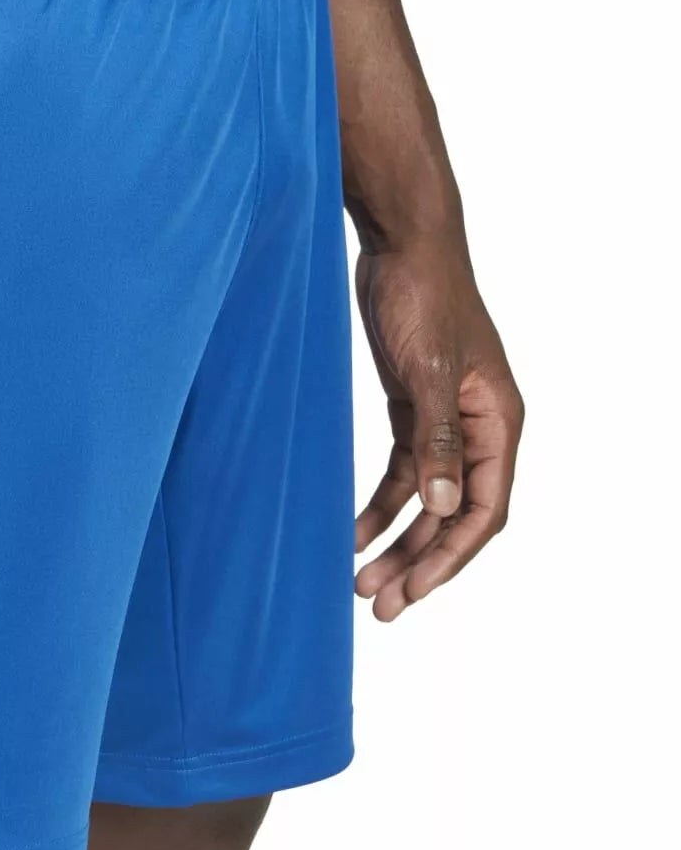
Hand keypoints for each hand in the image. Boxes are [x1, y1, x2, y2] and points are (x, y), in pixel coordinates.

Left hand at [353, 237, 524, 620]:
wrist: (400, 244)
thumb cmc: (423, 296)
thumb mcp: (429, 370)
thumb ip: (435, 440)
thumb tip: (443, 509)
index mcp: (498, 423)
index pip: (485, 510)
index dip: (451, 556)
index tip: (414, 591)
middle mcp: (478, 429)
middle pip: (454, 515)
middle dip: (419, 561)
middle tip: (379, 605)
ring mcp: (443, 421)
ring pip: (425, 500)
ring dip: (396, 540)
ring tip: (360, 581)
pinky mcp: (410, 408)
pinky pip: (399, 472)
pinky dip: (378, 503)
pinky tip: (351, 531)